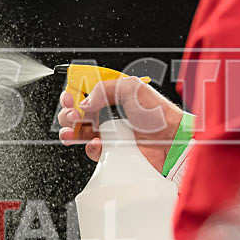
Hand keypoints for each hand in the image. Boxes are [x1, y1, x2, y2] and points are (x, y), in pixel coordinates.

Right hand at [57, 77, 184, 171]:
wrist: (171, 140)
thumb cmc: (158, 113)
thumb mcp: (131, 88)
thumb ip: (104, 89)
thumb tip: (84, 101)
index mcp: (113, 96)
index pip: (86, 93)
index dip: (73, 94)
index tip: (68, 96)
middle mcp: (109, 115)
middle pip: (78, 113)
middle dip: (68, 112)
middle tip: (71, 113)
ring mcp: (109, 134)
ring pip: (80, 133)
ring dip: (71, 130)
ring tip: (73, 129)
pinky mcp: (111, 152)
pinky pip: (92, 150)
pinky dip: (89, 147)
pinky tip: (96, 142)